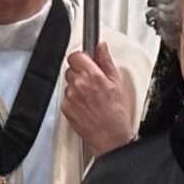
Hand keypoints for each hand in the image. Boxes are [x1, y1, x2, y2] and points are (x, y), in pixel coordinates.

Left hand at [62, 43, 135, 157]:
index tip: (86, 62)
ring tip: (91, 97)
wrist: (111, 137)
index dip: (81, 58)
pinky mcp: (66, 108)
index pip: (75, 56)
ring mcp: (71, 97)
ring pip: (68, 83)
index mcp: (92, 75)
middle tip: (92, 83)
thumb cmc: (117, 113)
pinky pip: (66, 98)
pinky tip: (86, 106)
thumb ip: (106, 62)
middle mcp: (79, 84)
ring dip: (76, 87)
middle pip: (71, 69)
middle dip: (80, 73)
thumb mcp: (117, 83)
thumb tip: (101, 47)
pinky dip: (73, 100)